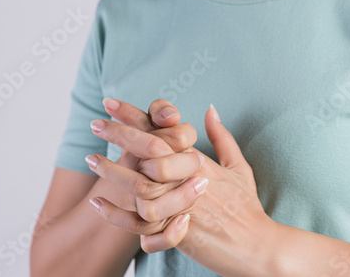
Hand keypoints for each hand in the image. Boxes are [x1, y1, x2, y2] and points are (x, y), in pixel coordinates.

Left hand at [88, 103, 277, 275]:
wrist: (258, 246)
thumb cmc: (247, 207)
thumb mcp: (239, 168)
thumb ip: (222, 138)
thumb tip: (210, 109)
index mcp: (200, 161)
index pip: (163, 131)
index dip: (136, 115)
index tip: (112, 103)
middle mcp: (188, 179)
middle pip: (148, 151)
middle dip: (118, 134)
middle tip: (95, 123)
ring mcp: (182, 205)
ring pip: (139, 185)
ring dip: (112, 171)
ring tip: (91, 160)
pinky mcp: (176, 232)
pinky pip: (139, 223)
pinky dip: (115, 214)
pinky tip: (98, 203)